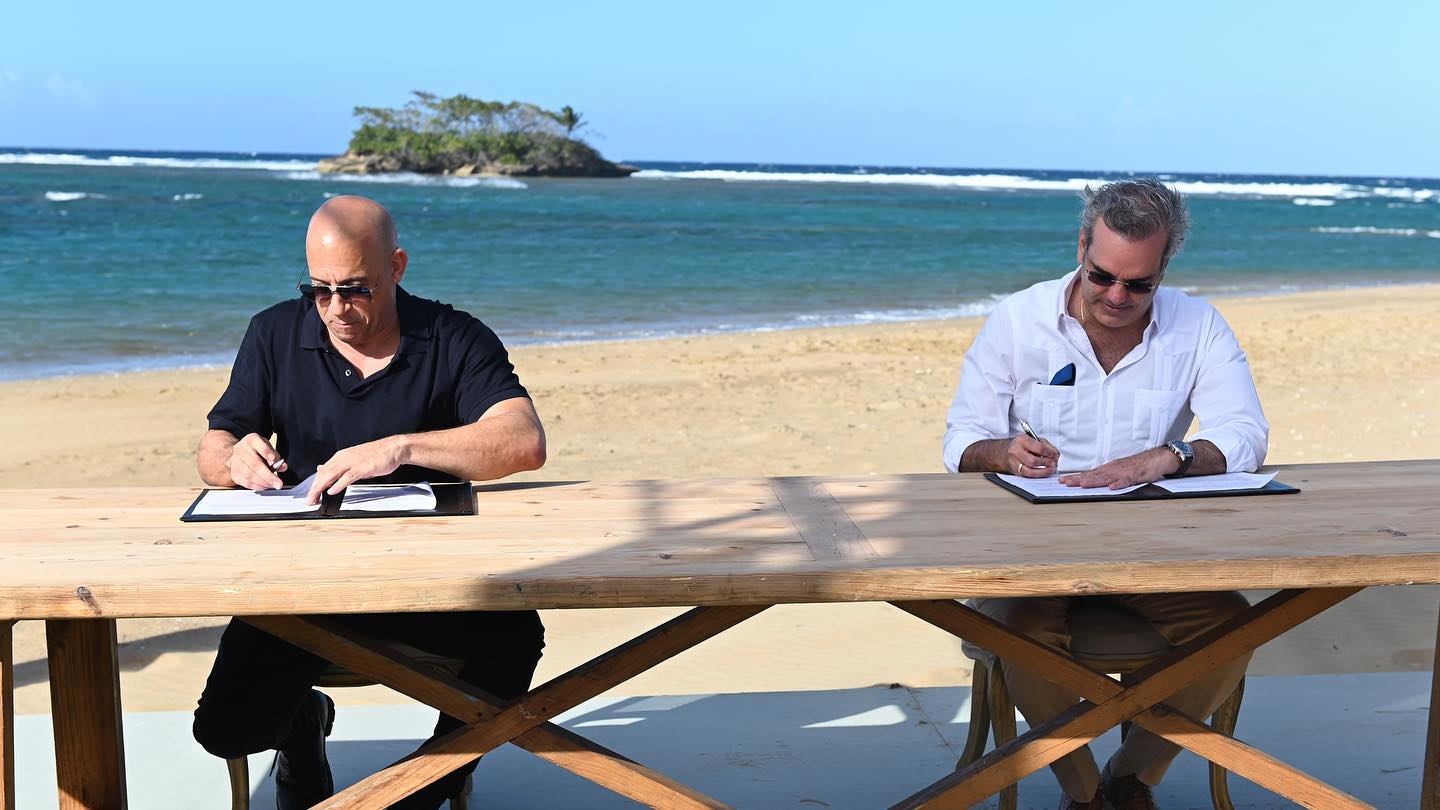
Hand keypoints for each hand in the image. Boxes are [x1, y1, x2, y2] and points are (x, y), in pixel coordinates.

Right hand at [229, 433, 285, 490]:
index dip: (265, 451)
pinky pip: (246, 483)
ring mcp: (235, 462)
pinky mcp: (234, 474)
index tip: (274, 459)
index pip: (256, 443)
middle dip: (268, 476)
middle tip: (278, 483)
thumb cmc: (256, 450)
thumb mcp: (268, 447)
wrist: (240, 454)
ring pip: (249, 475)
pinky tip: (266, 486)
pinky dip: (258, 486)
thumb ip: (276, 456)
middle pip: (254, 464)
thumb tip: (282, 466)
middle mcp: (240, 450)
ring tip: (274, 484)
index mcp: (250, 440)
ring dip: (264, 482)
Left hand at [308, 436, 405, 503]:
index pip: (323, 471)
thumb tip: (325, 470)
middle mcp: (344, 458)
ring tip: (315, 498)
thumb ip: (340, 467)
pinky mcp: (362, 468)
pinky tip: (332, 492)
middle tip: (309, 500)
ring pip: (331, 475)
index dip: (315, 484)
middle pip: (324, 474)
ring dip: (321, 487)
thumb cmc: (376, 455)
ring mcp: (352, 462)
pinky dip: (338, 485)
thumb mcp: (354, 459)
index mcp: (341, 457)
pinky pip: (347, 477)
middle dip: (314, 488)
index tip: (312, 495)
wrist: (392, 448)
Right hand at [1006, 435, 1059, 477]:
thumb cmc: (1021, 445)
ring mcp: (1013, 462)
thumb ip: (1046, 445)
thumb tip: (1055, 455)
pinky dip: (1038, 475)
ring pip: (1030, 471)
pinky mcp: (1014, 471)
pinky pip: (1028, 476)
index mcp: (1021, 440)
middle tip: (1054, 464)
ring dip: (1043, 472)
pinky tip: (1044, 473)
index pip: (1039, 448)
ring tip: (1051, 470)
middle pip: (1034, 461)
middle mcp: (1015, 451)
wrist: (1004, 451)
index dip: (1050, 453)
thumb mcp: (1033, 439)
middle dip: (1046, 463)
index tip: (1055, 456)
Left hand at [1059, 447, 1178, 488]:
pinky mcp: (1133, 476)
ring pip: (1105, 477)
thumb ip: (1105, 476)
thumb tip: (1091, 481)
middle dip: (1078, 479)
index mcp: (1107, 469)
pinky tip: (1112, 487)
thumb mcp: (1116, 471)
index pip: (1088, 474)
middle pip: (1093, 475)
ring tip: (1082, 485)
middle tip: (1065, 482)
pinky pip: (1125, 481)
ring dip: (1093, 481)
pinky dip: (1118, 484)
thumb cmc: (1135, 466)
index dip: (1075, 477)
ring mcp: (1122, 472)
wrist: (1153, 459)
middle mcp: (1112, 469)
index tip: (1063, 480)